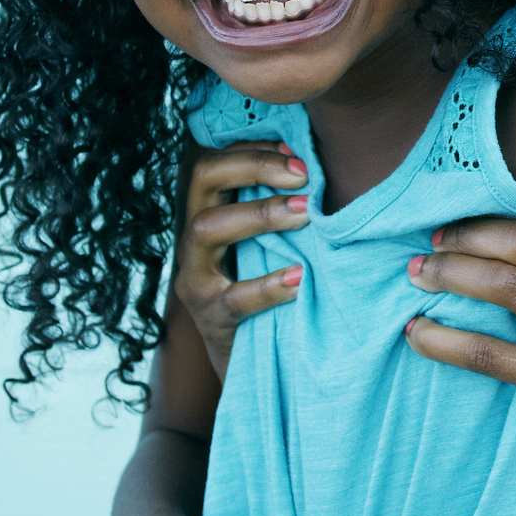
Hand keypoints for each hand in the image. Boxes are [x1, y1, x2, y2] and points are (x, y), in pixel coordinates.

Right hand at [173, 140, 310, 380]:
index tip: (298, 151)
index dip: (253, 149)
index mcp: (206, 215)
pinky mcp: (210, 320)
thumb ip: (280, 210)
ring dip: (259, 213)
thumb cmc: (268, 293)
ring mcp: (195, 281)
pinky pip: (233, 298)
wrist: (249, 367)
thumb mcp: (269, 247)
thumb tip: (322, 167)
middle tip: (304, 175)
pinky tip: (299, 277)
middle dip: (254, 167)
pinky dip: (268, 286)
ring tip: (306, 213)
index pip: (213, 162)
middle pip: (202, 180)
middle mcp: (192, 242)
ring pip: (206, 229)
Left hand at [403, 216, 515, 497]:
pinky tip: (417, 335)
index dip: (497, 218)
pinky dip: (446, 340)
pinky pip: (492, 354)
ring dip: (453, 275)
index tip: (458, 223)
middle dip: (470, 237)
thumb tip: (510, 248)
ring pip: (509, 288)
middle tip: (430, 244)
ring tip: (418, 276)